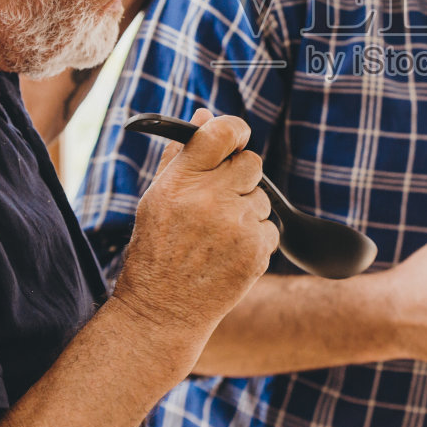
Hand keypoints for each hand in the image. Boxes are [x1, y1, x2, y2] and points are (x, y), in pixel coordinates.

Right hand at [114, 108, 277, 331]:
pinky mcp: (256, 252)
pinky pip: (269, 229)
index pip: (223, 131)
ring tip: (217, 236)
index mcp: (182, 180)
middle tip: (221, 198)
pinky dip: (255, 239)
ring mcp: (236, 226)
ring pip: (261, 198)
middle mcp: (210, 199)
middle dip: (240, 177)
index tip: (235, 138)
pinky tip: (228, 254)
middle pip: (252, 163)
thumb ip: (182, 154)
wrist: (162, 311)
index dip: (235, 131)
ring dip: (246, 211)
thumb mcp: (157, 197)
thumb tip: (204, 115)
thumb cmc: (156, 250)